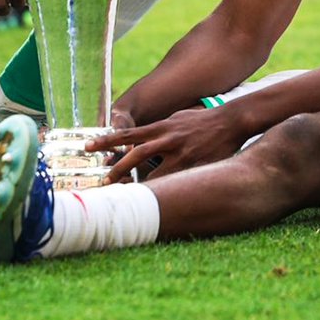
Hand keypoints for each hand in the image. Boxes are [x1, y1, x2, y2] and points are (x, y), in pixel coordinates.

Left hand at [88, 105, 246, 183]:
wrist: (230, 121)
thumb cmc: (202, 121)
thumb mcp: (177, 118)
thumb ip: (160, 128)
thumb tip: (144, 137)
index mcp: (161, 127)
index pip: (128, 133)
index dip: (107, 140)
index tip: (89, 146)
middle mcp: (167, 138)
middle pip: (134, 154)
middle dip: (117, 169)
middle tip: (102, 181)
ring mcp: (180, 153)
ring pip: (154, 173)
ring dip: (137, 184)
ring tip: (124, 195)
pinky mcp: (193, 165)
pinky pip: (175, 181)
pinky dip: (164, 190)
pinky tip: (157, 201)